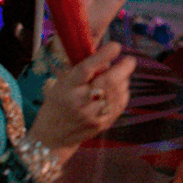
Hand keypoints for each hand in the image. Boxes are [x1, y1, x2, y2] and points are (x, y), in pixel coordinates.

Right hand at [29, 42, 135, 156]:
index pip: (86, 69)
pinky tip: (118, 89)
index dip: (102, 56)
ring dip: (123, 80)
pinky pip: (120, 104)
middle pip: (108, 82)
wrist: (53, 136)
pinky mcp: (102, 124)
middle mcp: (79, 102)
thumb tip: (108, 55)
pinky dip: (123, 93)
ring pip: (117, 93)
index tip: (116, 46)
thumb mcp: (62, 82)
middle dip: (123, 68)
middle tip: (129, 60)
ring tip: (120, 75)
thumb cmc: (58, 103)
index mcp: (67, 87)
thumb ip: (83, 68)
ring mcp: (92, 115)